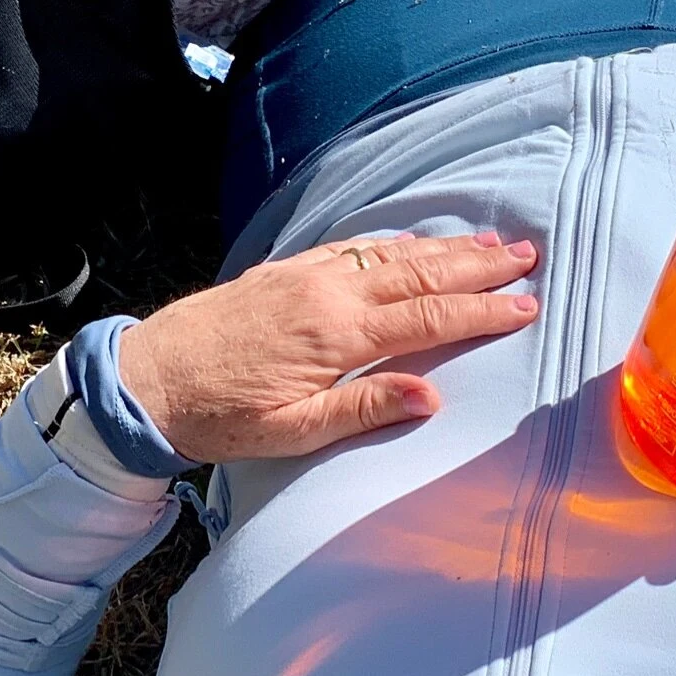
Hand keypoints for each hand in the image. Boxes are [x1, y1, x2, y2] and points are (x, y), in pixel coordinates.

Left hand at [116, 231, 540, 463]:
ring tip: (490, 242)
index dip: (482, 311)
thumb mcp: (293, 432)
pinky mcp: (284, 272)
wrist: (147, 379)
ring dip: (444, 248)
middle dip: (478, 266)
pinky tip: (412, 242)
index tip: (526, 305)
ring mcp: (305, 276)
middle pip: (419, 274)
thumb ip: (363, 410)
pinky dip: (393, 243)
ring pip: (389, 254)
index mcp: (336, 336)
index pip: (429, 318)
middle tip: (528, 255)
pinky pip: (352, 248)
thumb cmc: (220, 417)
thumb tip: (431, 397)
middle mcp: (327, 294)